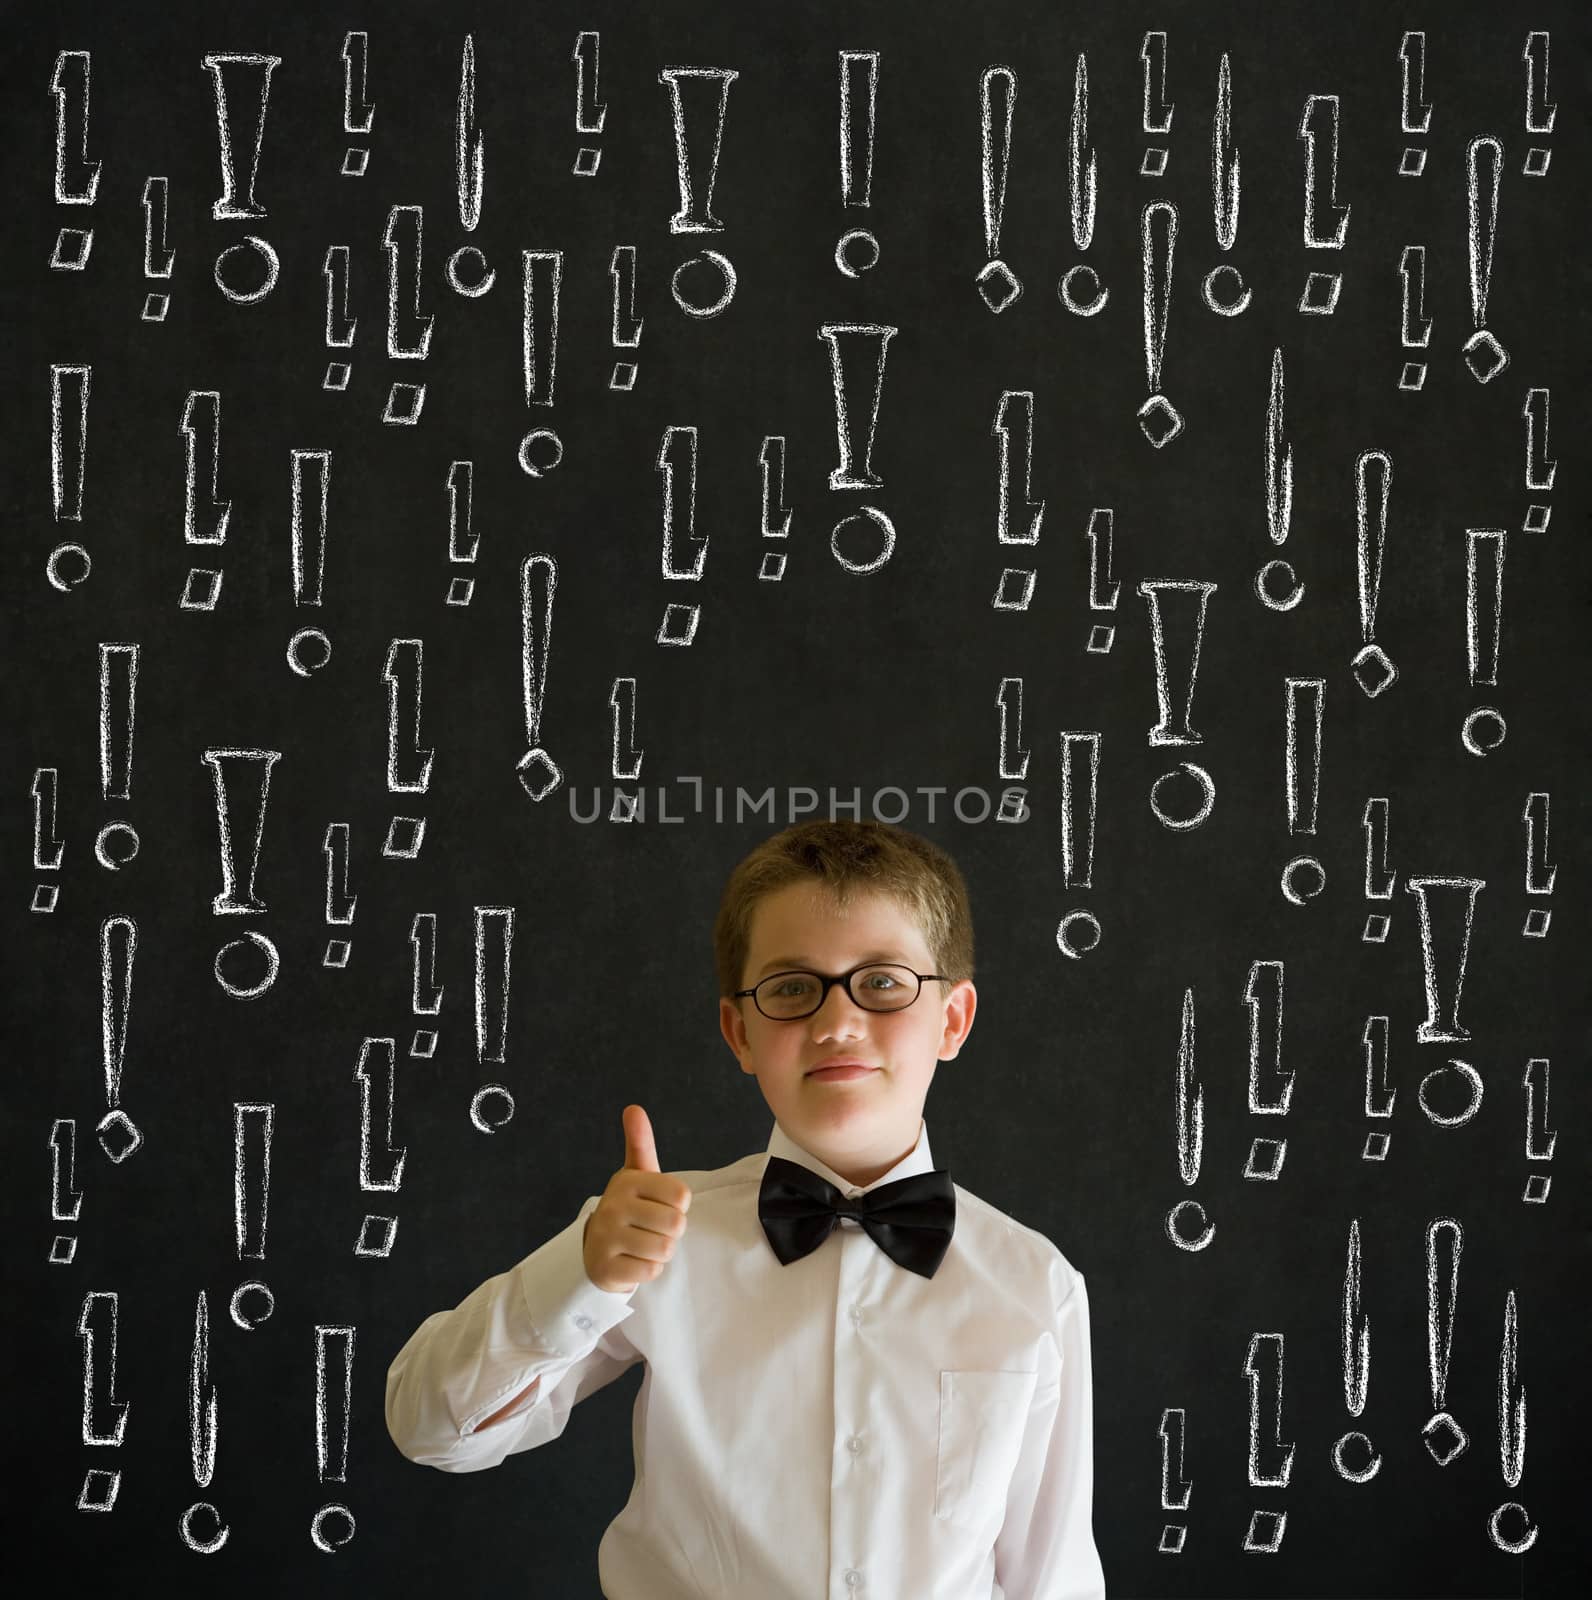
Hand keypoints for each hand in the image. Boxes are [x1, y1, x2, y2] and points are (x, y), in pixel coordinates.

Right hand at [582, 1104, 691, 1293]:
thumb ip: (640, 1142)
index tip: (660, 1205)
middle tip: (651, 1227)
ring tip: (643, 1243)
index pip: (682, 1197)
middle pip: (676, 1225)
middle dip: (671, 1231)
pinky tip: (633, 1260)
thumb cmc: (629, 1207)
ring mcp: (607, 1239)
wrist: (596, 1250)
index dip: (678, 1206)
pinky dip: (649, 1269)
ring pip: (665, 1249)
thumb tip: (633, 1108)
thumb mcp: (637, 1174)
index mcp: (627, 1181)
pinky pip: (651, 1271)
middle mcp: (613, 1206)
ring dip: (661, 1252)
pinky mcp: (606, 1269)